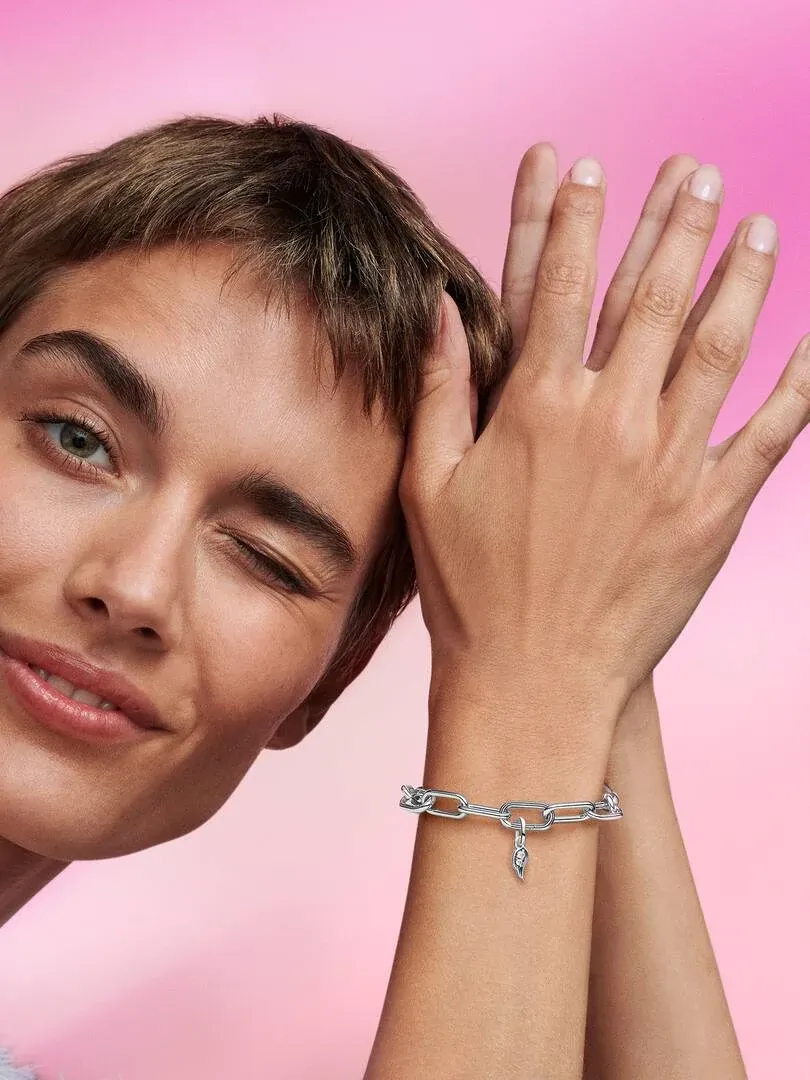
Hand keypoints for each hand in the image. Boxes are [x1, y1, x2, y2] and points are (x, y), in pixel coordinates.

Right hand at [401, 150, 809, 731]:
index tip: (587, 166)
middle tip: (699, 173)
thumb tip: (440, 307)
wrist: (535, 678)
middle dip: (675, 224)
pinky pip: (770, 432)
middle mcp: (610, 421)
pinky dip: (800, 382)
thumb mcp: (431, 485)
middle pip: (649, 299)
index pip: (556, 288)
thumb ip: (441, 389)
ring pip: (717, 348)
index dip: (572, 218)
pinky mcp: (714, 511)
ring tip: (758, 227)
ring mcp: (670, 463)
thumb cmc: (472, 588)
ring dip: (741, 279)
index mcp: (537, 409)